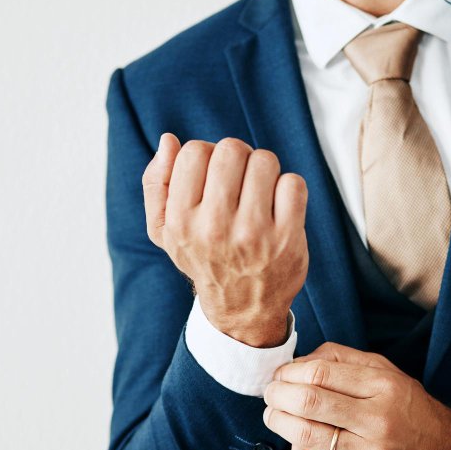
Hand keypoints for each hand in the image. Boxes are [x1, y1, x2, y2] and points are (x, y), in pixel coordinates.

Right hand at [142, 132, 308, 346]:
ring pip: (264, 160)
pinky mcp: (287, 237)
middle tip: (240, 181)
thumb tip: (168, 140)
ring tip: (259, 194)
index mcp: (181, 221)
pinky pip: (293, 183)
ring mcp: (253, 233)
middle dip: (238, 158)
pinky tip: (280, 207)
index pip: (194, 151)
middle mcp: (214, 227)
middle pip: (231, 149)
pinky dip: (288, 188)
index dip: (207, 155)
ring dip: (265, 171)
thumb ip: (157, 183)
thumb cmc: (203, 258)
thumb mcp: (165, 230)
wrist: (243, 308)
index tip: (213, 177)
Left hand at [262, 342, 450, 449]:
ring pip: (307, 436)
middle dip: (277, 395)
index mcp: (383, 386)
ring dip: (279, 422)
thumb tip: (298, 361)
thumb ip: (343, 359)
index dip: (290, 372)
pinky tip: (297, 446)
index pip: (320, 373)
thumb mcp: (386, 371)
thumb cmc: (410, 409)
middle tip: (270, 393)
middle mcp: (379, 420)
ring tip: (274, 415)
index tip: (281, 374)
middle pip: (309, 402)